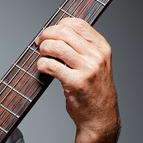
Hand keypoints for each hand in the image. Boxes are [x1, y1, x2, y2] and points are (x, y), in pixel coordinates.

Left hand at [35, 17, 119, 142]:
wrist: (100, 118)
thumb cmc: (94, 91)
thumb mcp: (97, 64)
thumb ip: (83, 48)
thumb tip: (57, 33)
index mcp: (102, 48)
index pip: (78, 24)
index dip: (59, 25)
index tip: (50, 33)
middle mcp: (97, 56)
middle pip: (65, 32)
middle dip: (47, 34)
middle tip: (40, 42)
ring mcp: (87, 69)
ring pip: (57, 46)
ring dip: (43, 49)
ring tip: (41, 55)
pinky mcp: (75, 83)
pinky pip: (51, 66)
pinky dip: (41, 64)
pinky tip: (41, 67)